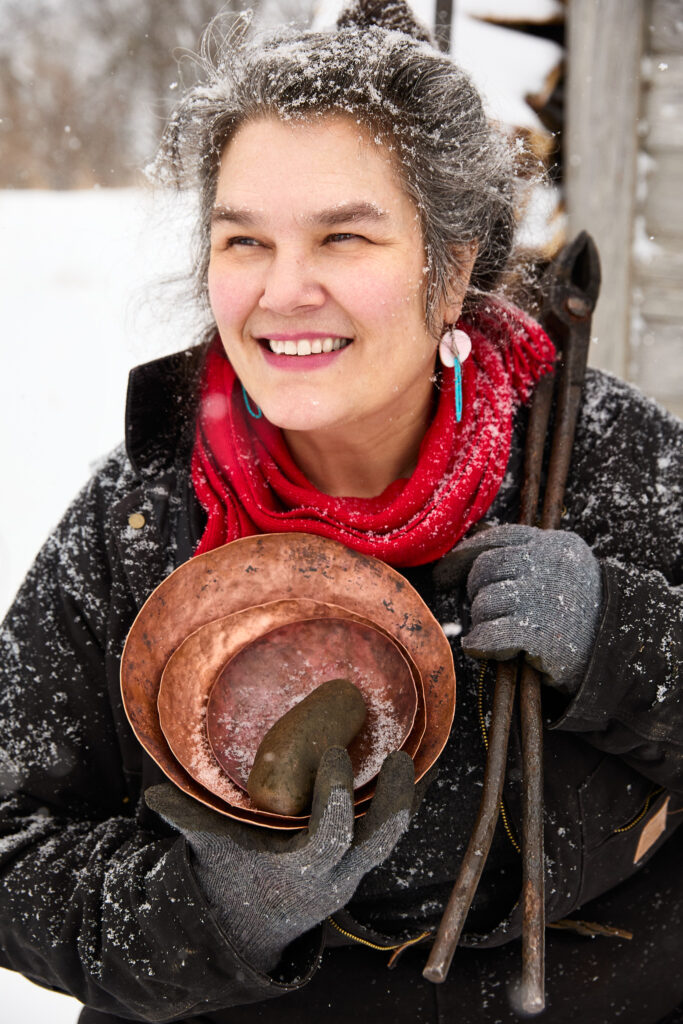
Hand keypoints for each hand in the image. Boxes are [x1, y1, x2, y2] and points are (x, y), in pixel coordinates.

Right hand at [145, 747, 415, 971]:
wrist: (251, 923)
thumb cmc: (230, 877)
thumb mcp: (210, 850)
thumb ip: (188, 821)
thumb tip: (153, 797)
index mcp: (298, 872)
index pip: (332, 838)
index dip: (338, 797)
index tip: (335, 752)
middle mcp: (334, 877)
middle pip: (380, 843)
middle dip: (394, 800)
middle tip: (397, 755)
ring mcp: (353, 873)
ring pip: (394, 839)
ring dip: (406, 798)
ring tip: (411, 756)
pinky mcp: (361, 863)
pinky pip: (392, 834)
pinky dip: (404, 802)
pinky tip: (413, 770)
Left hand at [435, 524, 602, 691]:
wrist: (617, 651)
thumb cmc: (582, 612)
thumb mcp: (562, 570)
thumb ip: (526, 555)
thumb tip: (475, 540)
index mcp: (555, 544)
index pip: (498, 537)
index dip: (465, 554)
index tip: (446, 572)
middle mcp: (549, 565)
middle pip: (485, 568)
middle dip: (473, 591)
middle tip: (480, 609)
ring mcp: (543, 598)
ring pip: (484, 602)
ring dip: (481, 620)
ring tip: (494, 630)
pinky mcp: (538, 633)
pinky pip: (489, 634)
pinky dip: (479, 643)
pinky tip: (480, 648)